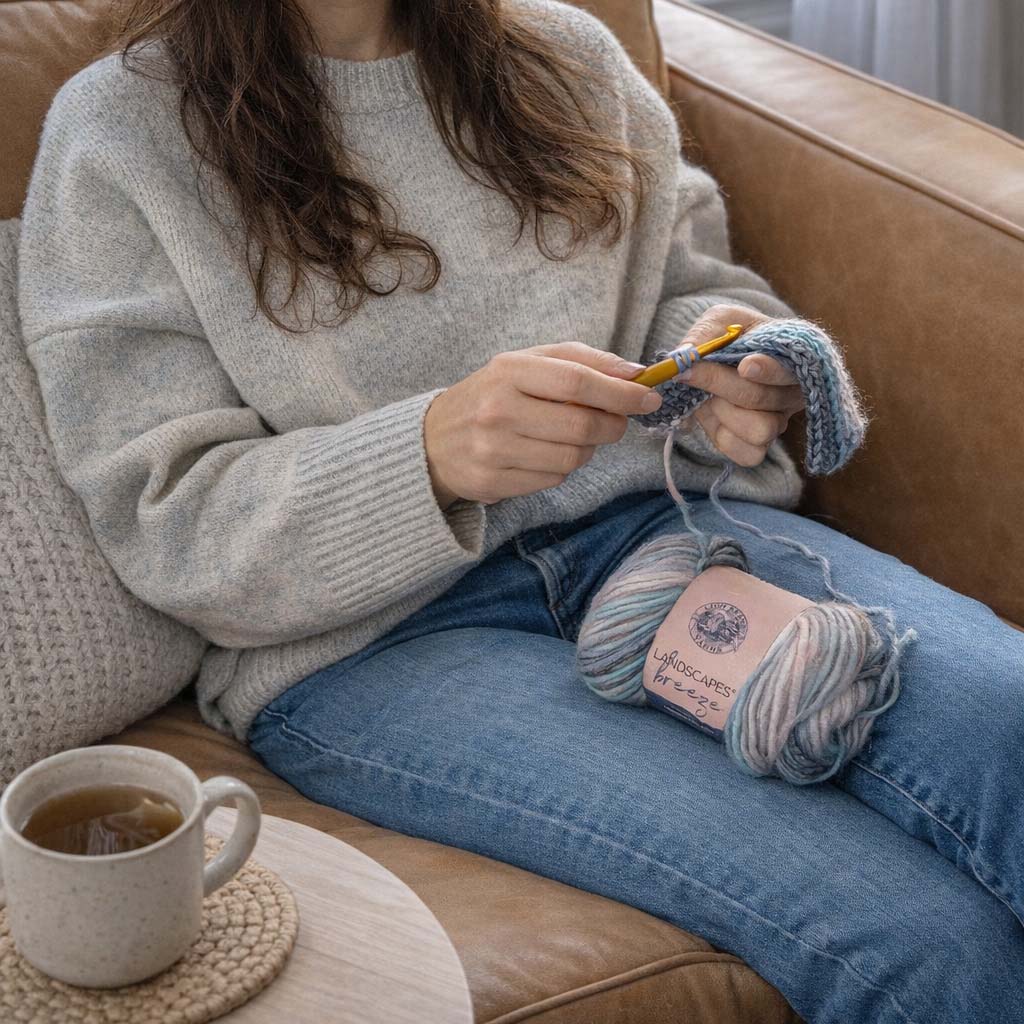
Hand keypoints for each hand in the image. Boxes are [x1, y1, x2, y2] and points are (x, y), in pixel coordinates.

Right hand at [424, 343, 662, 507]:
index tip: (650, 397)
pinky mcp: (493, 482)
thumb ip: (582, 361)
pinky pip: (553, 479)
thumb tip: (635, 373)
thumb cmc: (494, 395)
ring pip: (573, 457)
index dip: (622, 392)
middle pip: (582, 425)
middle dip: (612, 425)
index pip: (579, 381)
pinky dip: (563, 467)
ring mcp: (493, 450)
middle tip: (616, 421)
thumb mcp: (528, 364)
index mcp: (509, 371)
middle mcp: (498, 410)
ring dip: (587, 449)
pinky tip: (547, 454)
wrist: (434, 439)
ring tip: (573, 437)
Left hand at [677, 305, 804, 466]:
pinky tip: (714, 416)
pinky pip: (749, 454)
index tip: (745, 366)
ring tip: (709, 397)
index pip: (790, 367)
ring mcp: (780, 421)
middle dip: (719, 384)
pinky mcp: (761, 445)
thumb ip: (707, 332)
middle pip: (761, 398)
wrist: (728, 361)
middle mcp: (794, 392)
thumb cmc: (733, 336)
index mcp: (795, 356)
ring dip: (723, 413)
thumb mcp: (721, 320)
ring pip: (760, 431)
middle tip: (690, 372)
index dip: (768, 370)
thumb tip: (687, 355)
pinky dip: (723, 436)